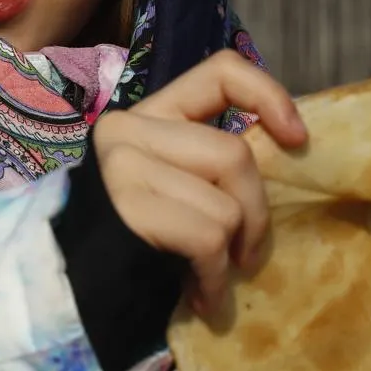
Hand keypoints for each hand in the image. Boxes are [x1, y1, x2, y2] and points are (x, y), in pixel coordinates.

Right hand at [91, 50, 306, 314]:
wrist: (73, 298)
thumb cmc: (138, 245)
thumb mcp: (179, 188)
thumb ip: (214, 164)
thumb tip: (285, 156)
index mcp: (151, 115)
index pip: (220, 72)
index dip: (269, 97)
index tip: (297, 140)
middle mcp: (129, 128)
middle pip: (234, 155)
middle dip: (256, 216)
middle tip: (245, 256)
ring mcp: (123, 164)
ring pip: (226, 204)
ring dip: (231, 255)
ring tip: (212, 282)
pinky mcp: (126, 206)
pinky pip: (207, 240)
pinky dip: (215, 279)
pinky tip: (201, 298)